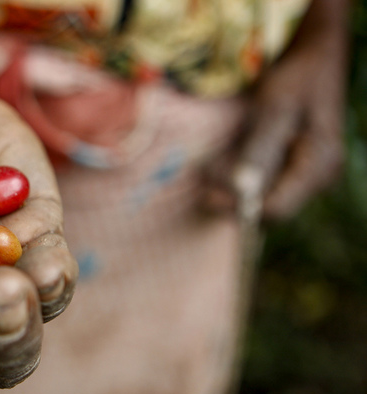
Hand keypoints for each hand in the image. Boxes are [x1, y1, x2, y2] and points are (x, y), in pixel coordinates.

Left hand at [203, 0, 346, 219]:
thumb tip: (243, 188)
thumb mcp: (277, 109)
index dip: (240, 207)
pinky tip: (220, 162)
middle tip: (203, 180)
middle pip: (269, 205)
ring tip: (208, 168)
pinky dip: (239, 174)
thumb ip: (261, 148)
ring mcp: (304, 173)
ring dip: (232, 186)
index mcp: (318, 165)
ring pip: (262, 194)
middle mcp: (316, 177)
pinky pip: (262, 180)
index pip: (277, 208)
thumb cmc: (298, 77)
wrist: (315, 56)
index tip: (207, 194)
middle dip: (233, 196)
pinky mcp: (291, 165)